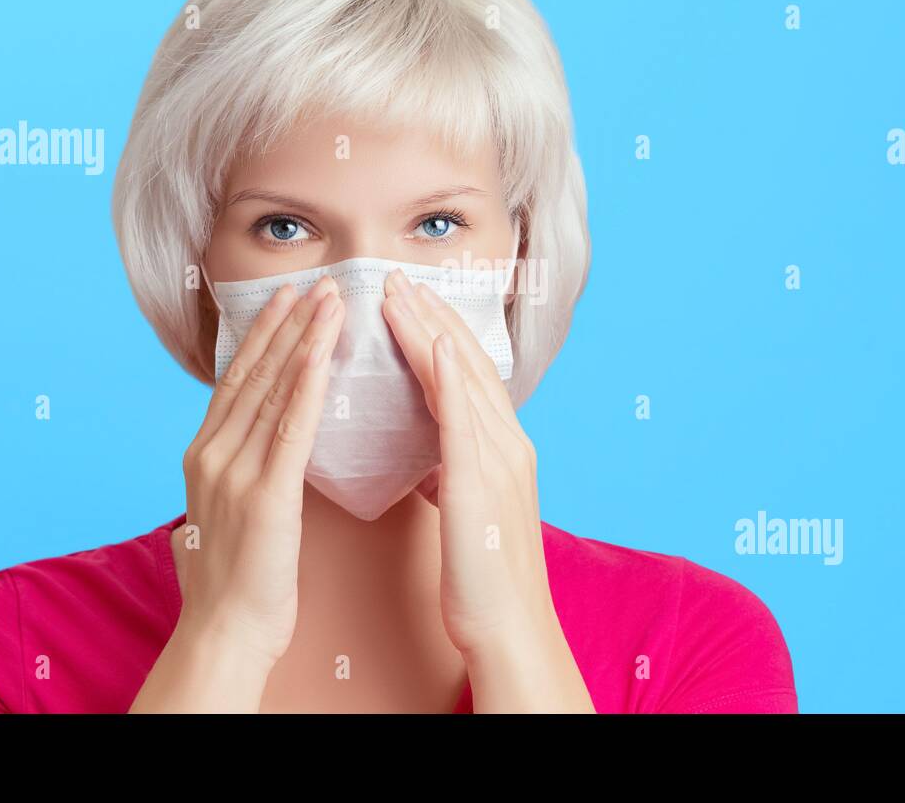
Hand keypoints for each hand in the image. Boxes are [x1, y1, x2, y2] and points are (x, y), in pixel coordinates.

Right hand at [175, 275, 343, 666]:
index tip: (286, 299)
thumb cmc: (235, 583)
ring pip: (272, 389)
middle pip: (252, 373)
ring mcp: (234, 471)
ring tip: (329, 298)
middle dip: (285, 323)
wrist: (224, 635)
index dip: (262, 336)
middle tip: (315, 280)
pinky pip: (290, 427)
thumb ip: (234, 475)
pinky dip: (307, 383)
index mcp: (204, 456)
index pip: (237, 381)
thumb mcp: (225, 514)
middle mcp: (212, 453)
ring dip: (303, 338)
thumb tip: (246, 454)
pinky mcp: (264, 495)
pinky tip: (324, 352)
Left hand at [380, 270, 555, 653]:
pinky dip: (451, 380)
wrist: (508, 628)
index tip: (407, 298)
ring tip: (399, 292)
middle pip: (465, 364)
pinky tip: (433, 346)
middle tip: (396, 274)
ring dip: (431, 330)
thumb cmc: (482, 578)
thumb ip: (454, 474)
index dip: (436, 332)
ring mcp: (498, 461)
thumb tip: (431, 458)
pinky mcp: (482, 485)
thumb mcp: (467, 512)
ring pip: (462, 380)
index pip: (464, 375)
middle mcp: (506, 444)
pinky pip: (464, 422)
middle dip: (431, 315)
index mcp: (500, 450)